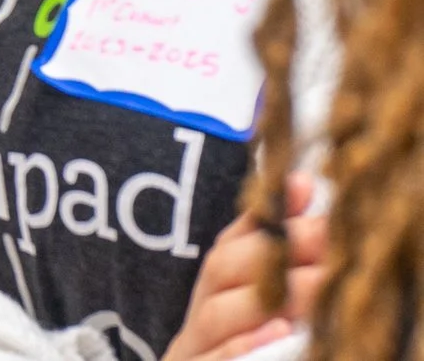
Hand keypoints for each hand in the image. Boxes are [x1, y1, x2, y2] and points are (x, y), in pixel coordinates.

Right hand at [163, 173, 325, 360]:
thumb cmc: (234, 345)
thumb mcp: (251, 293)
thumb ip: (270, 241)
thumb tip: (301, 182)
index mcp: (215, 289)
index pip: (234, 241)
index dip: (275, 224)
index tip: (321, 214)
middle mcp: (200, 314)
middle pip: (222, 271)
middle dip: (275, 254)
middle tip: (330, 246)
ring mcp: (194, 348)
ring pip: (217, 313)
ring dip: (265, 298)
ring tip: (314, 288)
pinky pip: (214, 359)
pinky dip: (242, 347)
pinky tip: (276, 334)